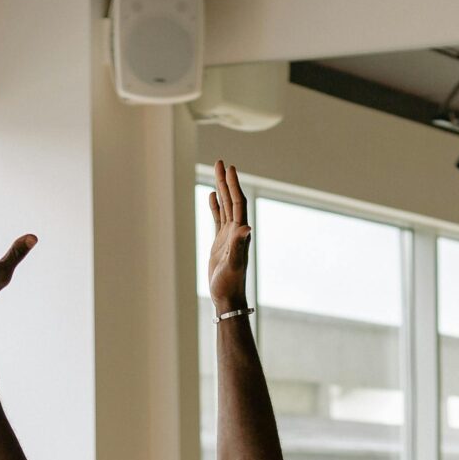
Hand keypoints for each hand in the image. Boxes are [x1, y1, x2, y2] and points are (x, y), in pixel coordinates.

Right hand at [206, 159, 251, 316]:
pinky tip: (211, 196)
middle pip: (231, 200)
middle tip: (220, 162)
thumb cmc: (230, 283)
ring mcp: (227, 236)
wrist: (227, 297)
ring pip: (224, 207)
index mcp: (239, 233)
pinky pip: (217, 219)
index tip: (229, 168)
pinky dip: (215, 206)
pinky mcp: (220, 243)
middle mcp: (236, 231)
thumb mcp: (234, 264)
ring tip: (216, 172)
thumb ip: (239, 245)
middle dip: (226, 181)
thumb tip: (246, 228)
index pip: (237, 203)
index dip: (234, 186)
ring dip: (220, 189)